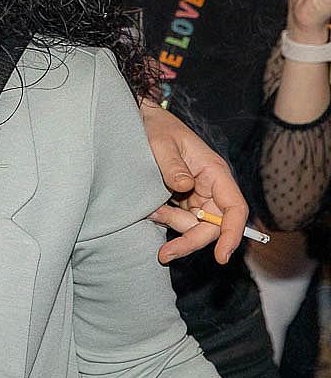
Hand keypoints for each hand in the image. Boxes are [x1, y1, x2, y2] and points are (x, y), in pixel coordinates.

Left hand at [139, 100, 247, 264]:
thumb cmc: (156, 127)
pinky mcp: (182, 198)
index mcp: (215, 172)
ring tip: (150, 210)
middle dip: (190, 241)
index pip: (235, 209)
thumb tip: (185, 187)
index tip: (221, 257)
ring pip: (194, 225)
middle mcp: (211, 186)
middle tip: (164, 255)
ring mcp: (197, 194)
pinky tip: (150, 209)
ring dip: (172, 224)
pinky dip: (164, 218)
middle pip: (213, 226)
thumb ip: (173, 165)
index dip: (232, 235)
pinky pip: (179, 218)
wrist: (142, 120)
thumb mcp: (161, 142)